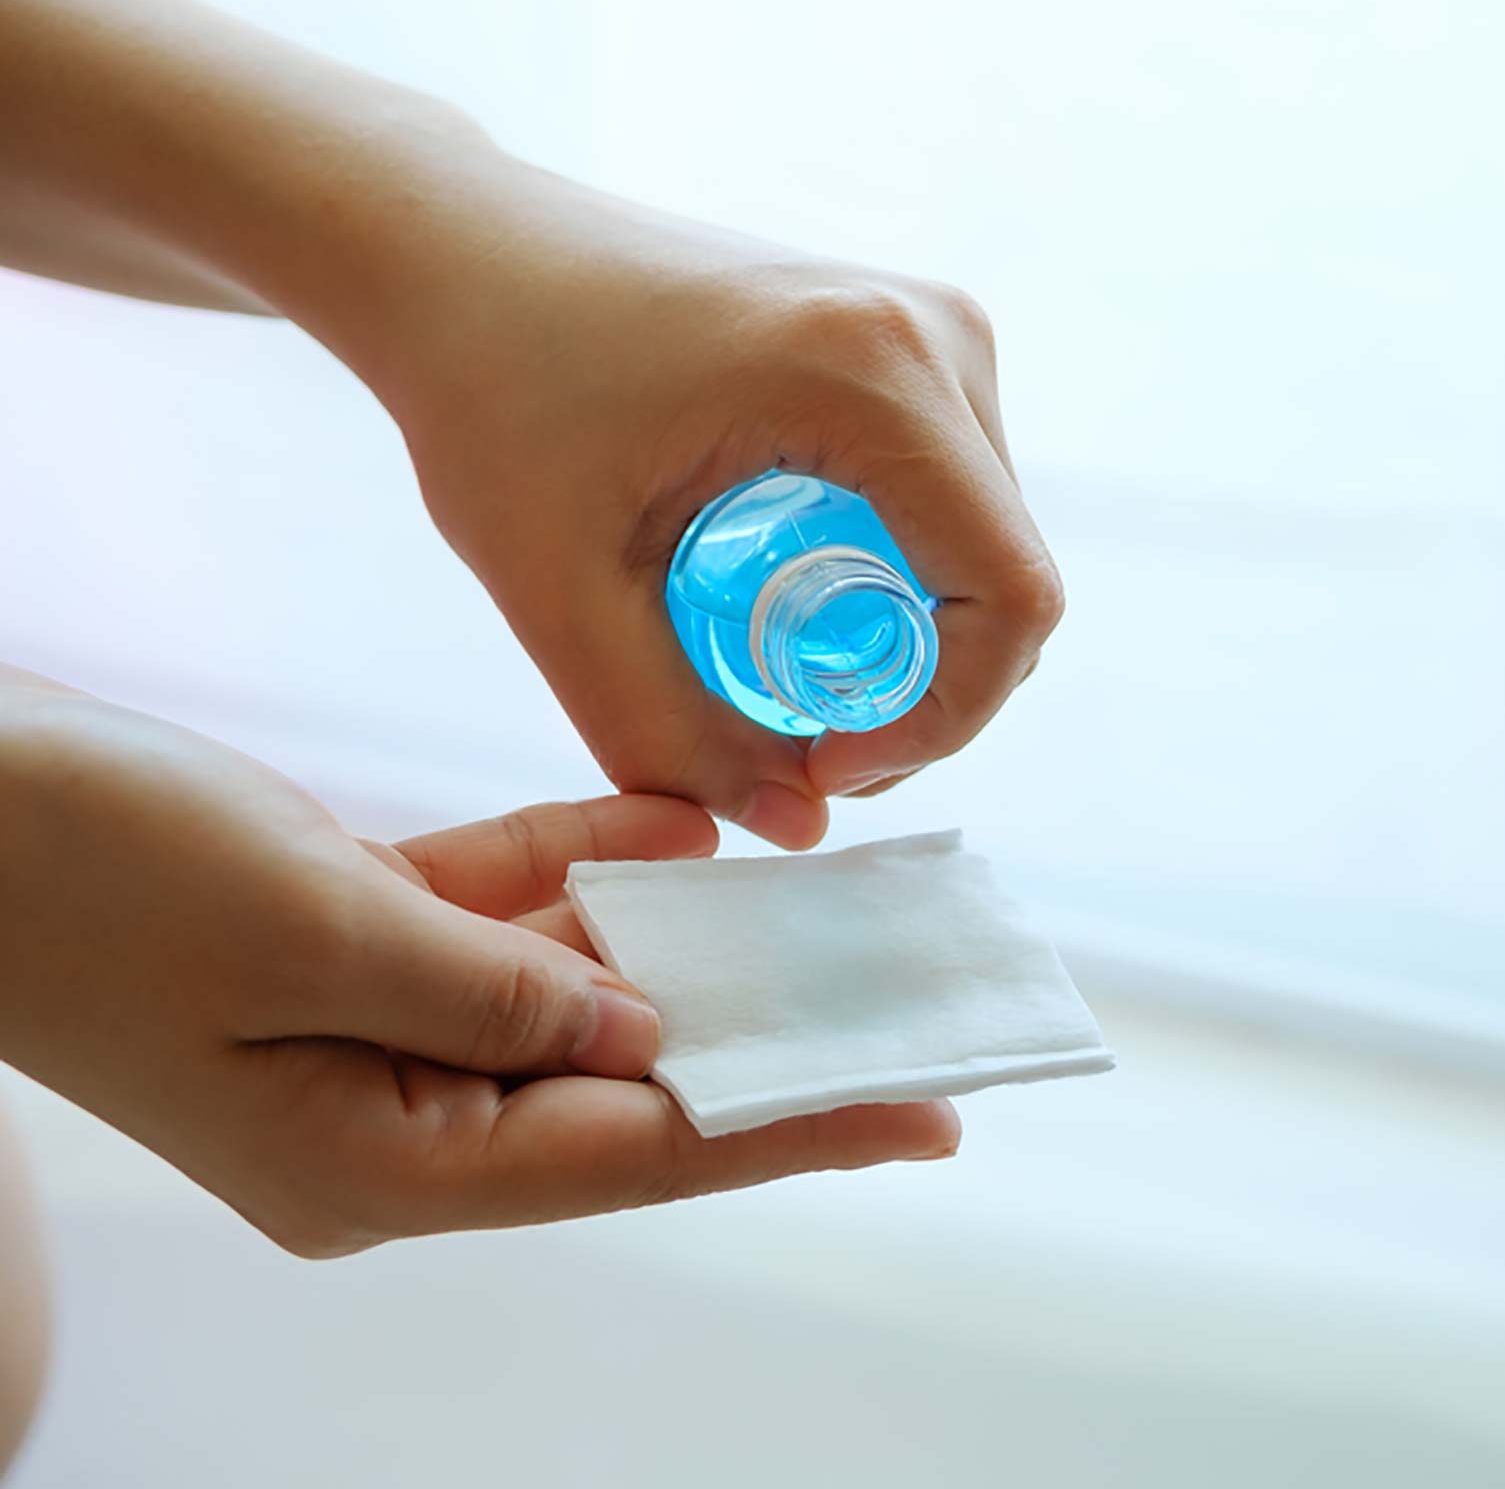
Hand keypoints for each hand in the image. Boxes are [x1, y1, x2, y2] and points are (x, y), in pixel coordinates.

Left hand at [0, 0, 1059, 844]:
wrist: (460, 250)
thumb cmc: (489, 388)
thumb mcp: (557, 588)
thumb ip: (666, 732)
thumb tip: (794, 828)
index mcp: (872, 374)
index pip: (1010, 595)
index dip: (945, 718)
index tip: (824, 762)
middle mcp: (936, 335)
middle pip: (1009, 578)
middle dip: (926, 694)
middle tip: (795, 745)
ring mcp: (936, 327)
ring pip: (989, 544)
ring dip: (914, 639)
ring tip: (781, 674)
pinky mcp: (912, 338)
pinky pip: (955, 497)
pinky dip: (900, 577)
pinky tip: (794, 598)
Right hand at [0, 672, 956, 1257]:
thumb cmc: (88, 873)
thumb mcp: (313, 930)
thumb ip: (500, 986)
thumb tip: (643, 1037)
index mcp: (376, 1165)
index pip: (636, 1156)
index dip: (792, 1126)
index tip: (924, 1111)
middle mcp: (388, 1118)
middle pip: (622, 1086)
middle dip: (760, 1037)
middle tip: (905, 1006)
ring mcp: (367, 1033)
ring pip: (572, 996)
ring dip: (679, 942)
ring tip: (822, 912)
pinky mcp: (350, 944)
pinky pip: (502, 919)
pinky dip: (581, 872)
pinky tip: (676, 831)